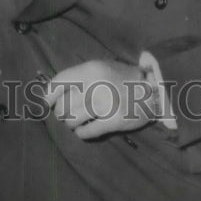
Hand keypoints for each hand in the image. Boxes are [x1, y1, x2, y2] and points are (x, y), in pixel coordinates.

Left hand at [44, 59, 159, 139]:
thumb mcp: (102, 67)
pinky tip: (83, 130)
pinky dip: (81, 133)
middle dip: (60, 112)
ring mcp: (106, 104)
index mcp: (92, 69)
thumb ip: (80, 76)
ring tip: (74, 122)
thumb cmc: (122, 78)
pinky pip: (87, 132)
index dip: (49, 94)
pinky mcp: (114, 120)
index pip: (60, 82)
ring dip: (70, 124)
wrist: (153, 90)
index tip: (47, 102)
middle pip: (63, 105)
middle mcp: (97, 86)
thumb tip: (53, 91)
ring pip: (72, 120)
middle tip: (65, 114)